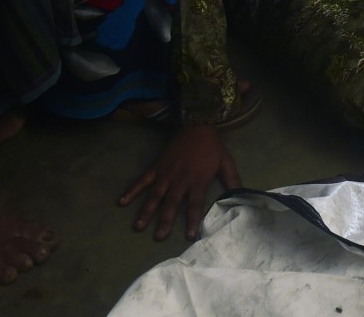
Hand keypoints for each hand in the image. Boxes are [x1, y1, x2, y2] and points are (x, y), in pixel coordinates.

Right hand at [118, 124, 241, 240]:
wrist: (197, 125)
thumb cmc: (213, 147)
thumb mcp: (226, 163)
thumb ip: (233, 180)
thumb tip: (241, 196)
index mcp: (198, 180)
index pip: (194, 205)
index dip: (192, 221)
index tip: (189, 236)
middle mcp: (180, 180)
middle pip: (172, 203)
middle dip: (165, 221)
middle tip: (158, 238)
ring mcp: (166, 174)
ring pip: (155, 195)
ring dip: (146, 211)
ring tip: (137, 227)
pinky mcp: (157, 167)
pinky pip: (143, 180)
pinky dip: (132, 190)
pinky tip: (121, 202)